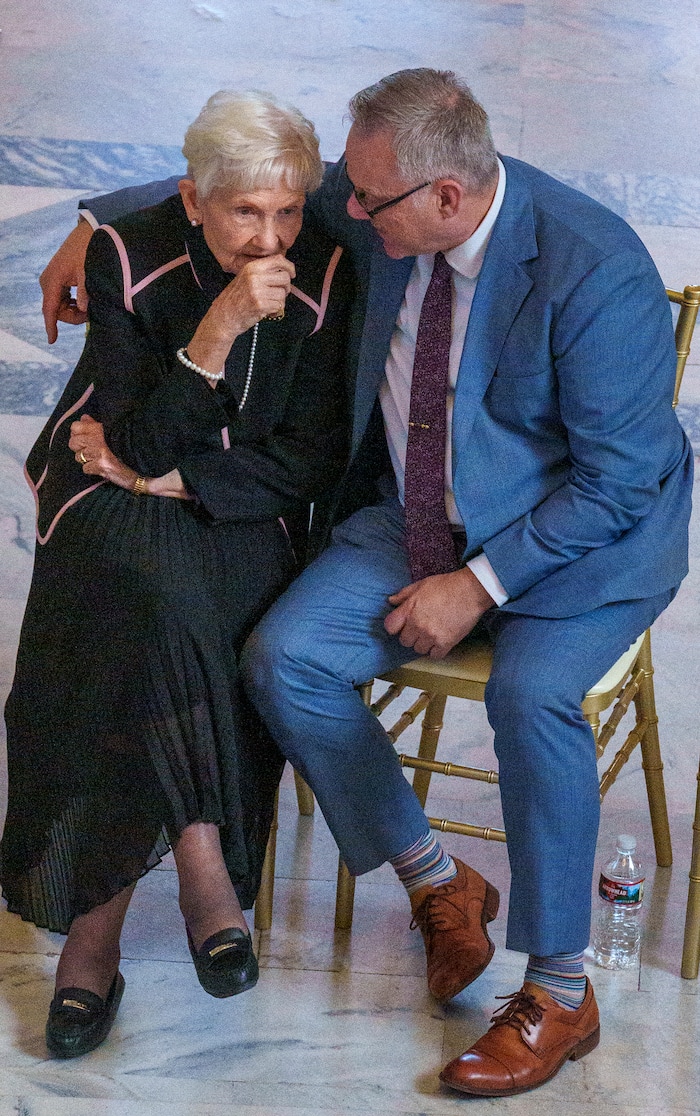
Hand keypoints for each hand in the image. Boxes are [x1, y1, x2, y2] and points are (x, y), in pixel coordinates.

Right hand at [40, 220, 93, 342]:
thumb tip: (84, 309)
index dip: (51, 326)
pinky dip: (74, 303)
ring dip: (75, 310)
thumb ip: (85, 292)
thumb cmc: (87, 250)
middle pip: (57, 311)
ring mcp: (52, 282)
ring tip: (90, 304)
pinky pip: (63, 300)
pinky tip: (84, 299)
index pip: (50, 309)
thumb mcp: (88, 271)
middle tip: (91, 312)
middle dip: (73, 316)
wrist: (87, 234)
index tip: (52, 341)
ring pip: (60, 307)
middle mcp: (48, 282)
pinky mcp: (58, 281)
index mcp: (52, 280)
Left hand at [69, 415, 189, 497]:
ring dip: (85, 459)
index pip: (76, 426)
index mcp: (102, 428)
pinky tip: (101, 468)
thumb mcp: (115, 431)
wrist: (145, 465)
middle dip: (79, 447)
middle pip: (73, 442)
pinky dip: (92, 469)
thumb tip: (84, 418)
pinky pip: (86, 468)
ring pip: (78, 456)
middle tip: (89, 450)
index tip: (84, 436)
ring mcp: (99, 454)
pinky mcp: (101, 467)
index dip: (78, 432)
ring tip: (96, 459)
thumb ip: (97, 424)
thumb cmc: (131, 447)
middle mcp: (98, 440)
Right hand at [187, 254, 295, 373]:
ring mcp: (257, 291)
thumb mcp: (245, 277)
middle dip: (286, 287)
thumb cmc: (236, 298)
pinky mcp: (261, 305)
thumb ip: (263, 272)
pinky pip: (279, 305)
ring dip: (280, 301)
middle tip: (279, 294)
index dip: (289, 267)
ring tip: (269, 303)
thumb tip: (285, 271)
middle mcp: (255, 276)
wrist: (224, 315)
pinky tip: (267, 311)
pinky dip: (276, 310)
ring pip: (283, 293)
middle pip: (285, 277)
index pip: (278, 260)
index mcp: (252, 267)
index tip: (292, 274)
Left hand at [384, 566, 494, 659]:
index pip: (390, 627)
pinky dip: (436, 650)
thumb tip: (391, 601)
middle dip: (410, 635)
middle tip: (420, 628)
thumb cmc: (447, 585)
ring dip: (423, 643)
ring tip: (432, 633)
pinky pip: (434, 655)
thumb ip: (404, 594)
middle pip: (404, 641)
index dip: (395, 626)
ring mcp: (431, 635)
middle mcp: (417, 625)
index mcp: (409, 610)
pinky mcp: (445, 643)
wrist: (471, 591)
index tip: (402, 625)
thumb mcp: (421, 585)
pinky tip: (440, 641)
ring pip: (418, 649)